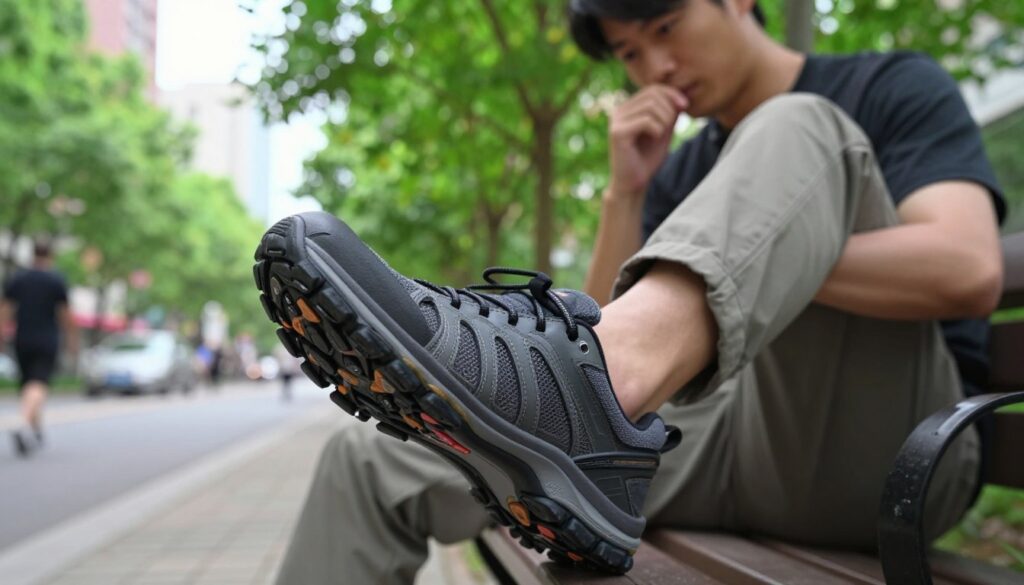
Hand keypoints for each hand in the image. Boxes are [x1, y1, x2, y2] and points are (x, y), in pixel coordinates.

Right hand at [607, 85, 687, 199]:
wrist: (633, 183)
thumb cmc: (647, 158)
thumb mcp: (663, 131)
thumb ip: (669, 113)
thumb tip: (680, 96)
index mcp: (628, 108)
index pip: (653, 89)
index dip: (672, 94)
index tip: (685, 107)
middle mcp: (619, 110)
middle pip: (653, 94)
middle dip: (669, 109)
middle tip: (670, 127)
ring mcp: (616, 121)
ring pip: (651, 107)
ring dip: (664, 121)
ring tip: (661, 135)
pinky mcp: (617, 133)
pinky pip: (646, 121)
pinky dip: (657, 130)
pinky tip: (654, 139)